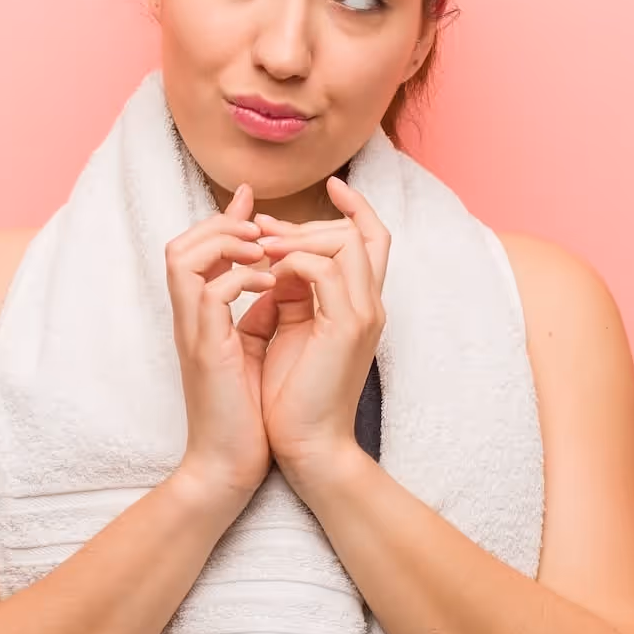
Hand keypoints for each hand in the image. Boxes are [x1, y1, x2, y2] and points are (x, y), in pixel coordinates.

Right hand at [165, 182, 278, 504]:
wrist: (230, 466)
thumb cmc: (246, 413)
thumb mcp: (256, 348)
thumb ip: (260, 311)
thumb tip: (277, 277)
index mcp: (202, 318)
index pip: (195, 251)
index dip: (222, 220)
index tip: (251, 200)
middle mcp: (189, 319)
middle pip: (180, 244)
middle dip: (220, 225)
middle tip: (259, 228)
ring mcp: (192, 332)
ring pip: (183, 257)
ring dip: (226, 244)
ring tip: (264, 251)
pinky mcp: (204, 349)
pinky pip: (210, 292)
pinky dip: (241, 279)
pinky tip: (271, 287)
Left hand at [246, 176, 390, 485]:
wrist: (305, 447)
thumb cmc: (290, 397)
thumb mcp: (287, 331)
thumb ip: (289, 292)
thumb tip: (271, 258)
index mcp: (359, 306)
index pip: (374, 239)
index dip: (357, 208)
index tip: (331, 186)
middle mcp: (370, 305)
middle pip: (361, 233)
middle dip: (309, 222)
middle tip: (264, 226)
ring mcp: (364, 315)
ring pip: (347, 243)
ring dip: (299, 236)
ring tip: (260, 244)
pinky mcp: (347, 328)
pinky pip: (326, 269)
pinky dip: (293, 260)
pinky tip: (266, 268)